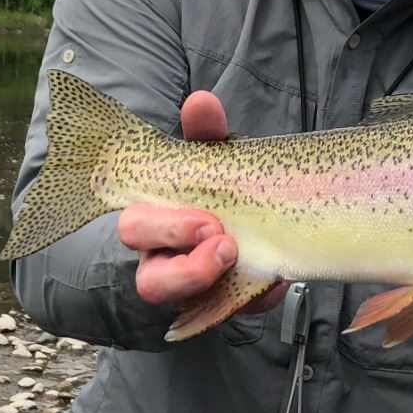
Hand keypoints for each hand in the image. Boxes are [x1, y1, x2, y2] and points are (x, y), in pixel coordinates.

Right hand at [115, 90, 285, 314]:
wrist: (265, 218)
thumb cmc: (220, 189)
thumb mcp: (216, 159)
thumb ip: (207, 134)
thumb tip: (201, 102)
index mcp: (155, 225)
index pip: (135, 230)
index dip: (164, 229)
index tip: (206, 220)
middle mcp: (168, 265)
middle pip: (152, 282)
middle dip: (187, 266)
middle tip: (223, 238)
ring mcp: (198, 292)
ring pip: (187, 307)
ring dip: (213, 285)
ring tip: (240, 256)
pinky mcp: (230, 305)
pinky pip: (238, 310)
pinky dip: (259, 293)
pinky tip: (277, 274)